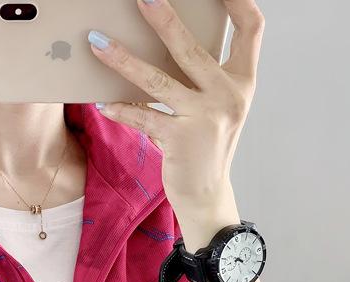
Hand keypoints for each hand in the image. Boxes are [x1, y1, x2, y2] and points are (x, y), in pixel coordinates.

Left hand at [88, 0, 264, 209]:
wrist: (207, 194)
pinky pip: (143, 116)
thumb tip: (161, 44)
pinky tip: (101, 102)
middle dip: (164, 19)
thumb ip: (201, 78)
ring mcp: (206, 117)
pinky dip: (120, 109)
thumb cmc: (206, 146)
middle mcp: (228, 95)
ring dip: (124, 61)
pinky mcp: (181, 139)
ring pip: (157, 80)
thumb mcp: (216, 107)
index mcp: (242, 81)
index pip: (251, 28)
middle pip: (192, 48)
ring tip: (98, 44)